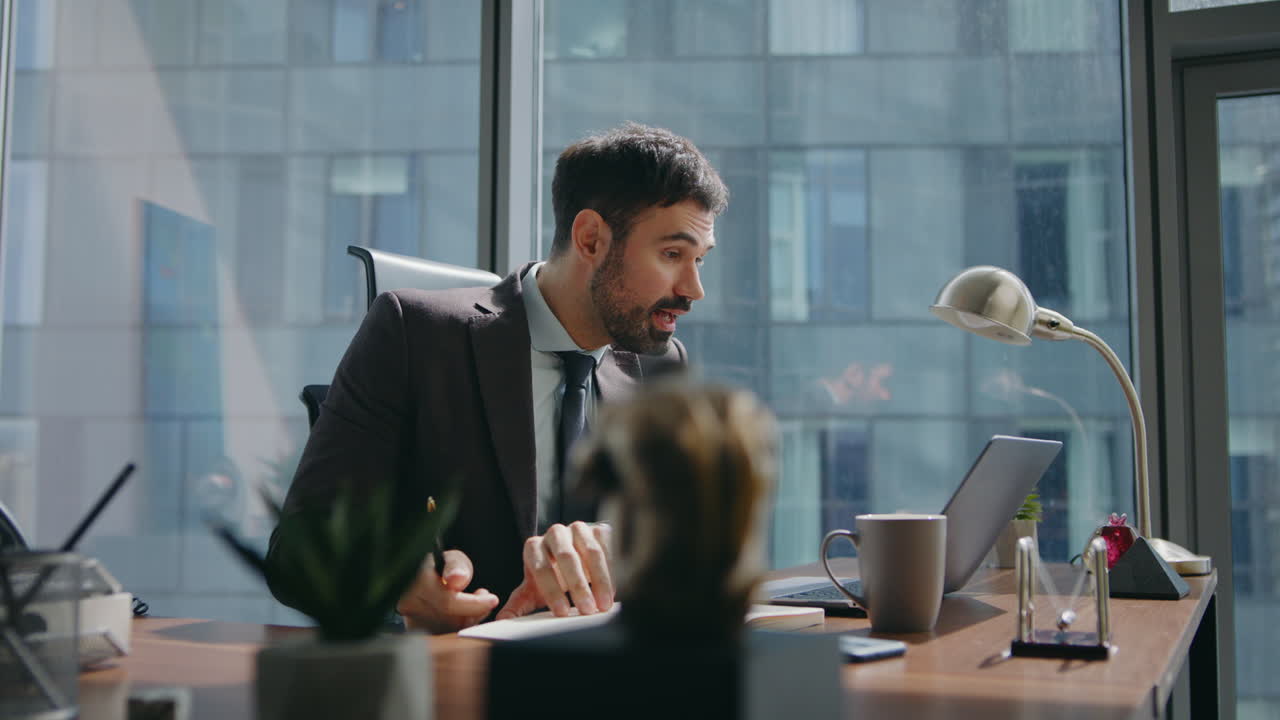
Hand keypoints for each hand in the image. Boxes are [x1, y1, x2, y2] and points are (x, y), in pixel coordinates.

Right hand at [396, 549, 498, 633]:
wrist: (420, 575)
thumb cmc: (437, 565)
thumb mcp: (451, 558)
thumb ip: (456, 566)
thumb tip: (457, 579)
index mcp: (415, 582)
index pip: (447, 603)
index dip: (474, 604)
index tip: (492, 599)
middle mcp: (409, 603)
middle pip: (448, 621)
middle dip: (473, 612)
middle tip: (485, 600)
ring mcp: (410, 619)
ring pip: (447, 631)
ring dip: (466, 620)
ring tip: (474, 605)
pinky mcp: (415, 630)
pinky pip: (442, 635)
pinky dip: (457, 627)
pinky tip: (463, 616)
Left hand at [496, 521, 612, 619]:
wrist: (574, 559)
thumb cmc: (552, 577)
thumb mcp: (534, 591)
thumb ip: (518, 605)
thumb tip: (501, 622)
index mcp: (533, 547)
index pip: (540, 566)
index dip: (551, 591)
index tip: (562, 613)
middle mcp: (554, 533)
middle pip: (566, 556)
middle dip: (577, 585)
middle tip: (586, 610)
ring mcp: (578, 528)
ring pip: (590, 551)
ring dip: (599, 580)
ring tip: (602, 606)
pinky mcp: (598, 529)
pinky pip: (608, 548)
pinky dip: (611, 571)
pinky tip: (613, 592)